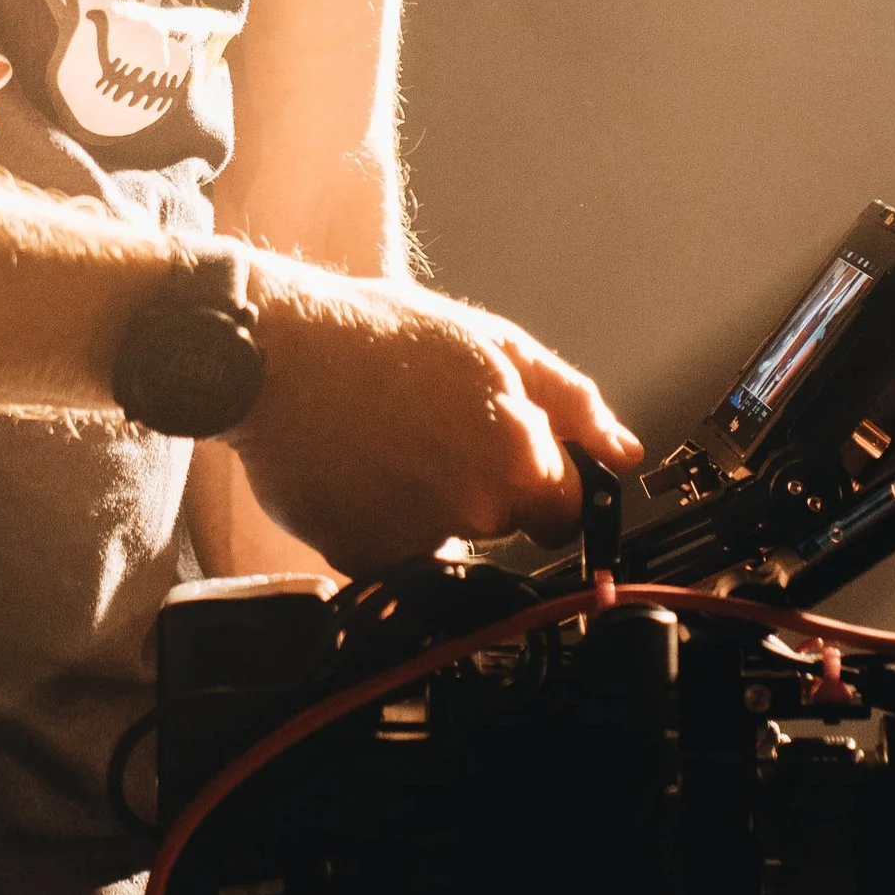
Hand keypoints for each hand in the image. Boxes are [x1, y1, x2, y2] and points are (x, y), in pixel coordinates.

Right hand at [233, 258, 640, 577]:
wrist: (273, 352)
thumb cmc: (377, 335)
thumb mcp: (492, 344)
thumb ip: (570, 403)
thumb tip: (622, 450)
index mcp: (517, 459)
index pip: (567, 510)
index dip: (546, 483)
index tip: (517, 462)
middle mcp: (474, 510)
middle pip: (503, 521)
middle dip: (481, 485)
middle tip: (433, 426)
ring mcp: (416, 542)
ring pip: (446, 536)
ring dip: (428, 502)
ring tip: (389, 438)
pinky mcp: (360, 558)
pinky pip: (390, 552)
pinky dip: (378, 520)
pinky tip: (357, 466)